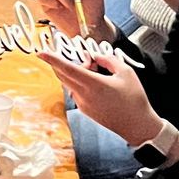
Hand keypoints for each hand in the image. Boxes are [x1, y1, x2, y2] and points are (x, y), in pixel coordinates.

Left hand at [40, 45, 156, 145]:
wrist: (136, 125)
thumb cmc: (134, 100)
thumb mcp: (125, 72)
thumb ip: (108, 60)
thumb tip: (96, 57)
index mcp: (93, 84)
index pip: (68, 69)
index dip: (53, 59)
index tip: (41, 52)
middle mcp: (84, 95)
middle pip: (64, 75)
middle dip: (67, 63)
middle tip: (86, 59)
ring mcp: (83, 104)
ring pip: (71, 83)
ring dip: (77, 73)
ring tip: (97, 70)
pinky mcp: (85, 110)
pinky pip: (77, 92)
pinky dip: (82, 83)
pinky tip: (98, 83)